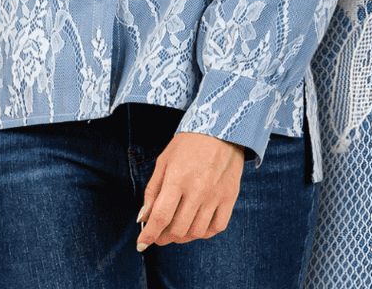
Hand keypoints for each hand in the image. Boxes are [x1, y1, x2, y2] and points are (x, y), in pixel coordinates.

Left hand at [135, 131, 244, 250]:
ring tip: (176, 229)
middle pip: (178, 229)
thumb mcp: (164, 160)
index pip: (160, 217)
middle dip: (164, 238)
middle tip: (159, 234)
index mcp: (177, 178)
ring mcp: (216, 195)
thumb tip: (143, 217)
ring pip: (197, 232)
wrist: (221, 128)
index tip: (141, 243)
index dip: (149, 235)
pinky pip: (217, 227)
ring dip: (183, 237)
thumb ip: (153, 190)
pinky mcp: (230, 197)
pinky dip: (204, 233)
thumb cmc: (188, 144)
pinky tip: (196, 225)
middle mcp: (197, 189)